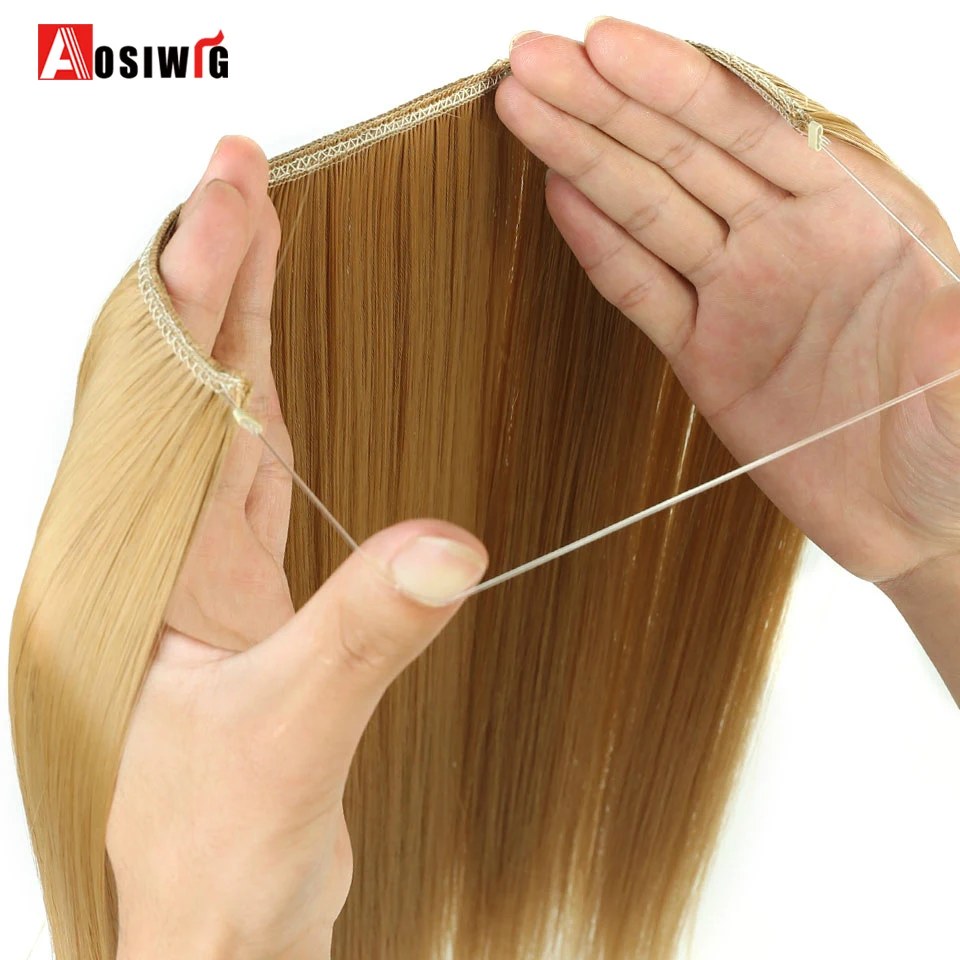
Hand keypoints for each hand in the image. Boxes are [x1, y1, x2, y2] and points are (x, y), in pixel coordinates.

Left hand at [105, 137, 488, 958]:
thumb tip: (444, 544)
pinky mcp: (245, 593)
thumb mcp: (292, 734)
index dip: (203, 288)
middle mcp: (159, 554)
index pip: (170, 395)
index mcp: (140, 571)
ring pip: (215, 416)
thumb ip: (364, 632)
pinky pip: (250, 470)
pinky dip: (262, 401)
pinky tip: (268, 364)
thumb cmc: (215, 853)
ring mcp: (201, 569)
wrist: (217, 924)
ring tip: (250, 237)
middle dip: (211, 271)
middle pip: (185, 382)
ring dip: (233, 324)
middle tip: (238, 175)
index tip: (232, 196)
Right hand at [497, 19, 959, 588]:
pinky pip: (643, 290)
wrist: (911, 522)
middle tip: (531, 63)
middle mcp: (790, 238)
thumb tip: (955, 313)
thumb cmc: (953, 453)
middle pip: (682, 155)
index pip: (756, 130)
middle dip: (604, 105)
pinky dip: (600, 247)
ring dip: (584, 159)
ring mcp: (740, 293)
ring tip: (521, 109)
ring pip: (650, 210)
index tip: (607, 47)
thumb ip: (958, 348)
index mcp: (859, 217)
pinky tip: (560, 198)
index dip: (678, 87)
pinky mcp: (703, 351)